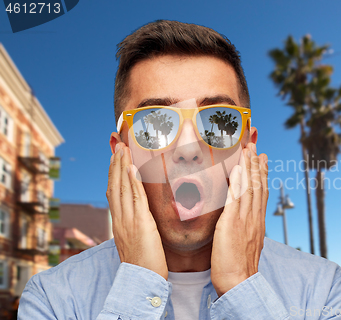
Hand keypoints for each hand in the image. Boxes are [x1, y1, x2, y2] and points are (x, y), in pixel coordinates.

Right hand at [106, 142, 168, 279]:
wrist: (142, 279)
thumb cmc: (144, 263)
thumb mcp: (137, 240)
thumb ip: (137, 226)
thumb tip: (142, 216)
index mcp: (119, 222)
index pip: (114, 193)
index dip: (114, 174)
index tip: (115, 158)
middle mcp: (120, 218)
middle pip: (115, 185)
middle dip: (115, 164)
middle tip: (118, 145)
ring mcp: (128, 220)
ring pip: (122, 187)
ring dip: (122, 165)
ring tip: (123, 148)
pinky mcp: (140, 223)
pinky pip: (135, 197)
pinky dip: (131, 181)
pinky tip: (130, 167)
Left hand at [211, 143, 268, 295]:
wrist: (238, 282)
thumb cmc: (237, 268)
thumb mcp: (244, 245)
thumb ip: (245, 230)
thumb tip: (244, 223)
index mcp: (256, 222)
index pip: (260, 193)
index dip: (261, 175)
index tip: (261, 159)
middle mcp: (254, 218)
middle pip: (258, 186)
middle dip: (257, 164)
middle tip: (256, 146)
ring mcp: (245, 219)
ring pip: (250, 187)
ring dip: (250, 166)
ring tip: (249, 148)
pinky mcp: (233, 222)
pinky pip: (237, 197)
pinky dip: (239, 181)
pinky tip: (239, 167)